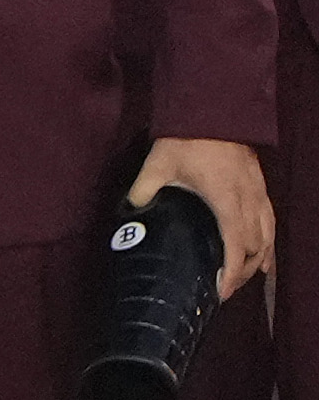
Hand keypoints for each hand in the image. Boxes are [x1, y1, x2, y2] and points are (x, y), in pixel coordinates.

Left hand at [129, 137, 273, 301]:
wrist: (212, 107)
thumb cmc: (186, 137)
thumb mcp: (158, 164)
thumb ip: (143, 190)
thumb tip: (130, 211)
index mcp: (226, 200)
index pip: (235, 246)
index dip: (231, 273)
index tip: (221, 292)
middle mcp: (248, 200)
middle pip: (256, 247)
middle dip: (243, 272)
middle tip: (225, 289)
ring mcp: (258, 192)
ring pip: (268, 235)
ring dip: (258, 259)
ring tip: (244, 277)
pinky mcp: (260, 184)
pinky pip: (271, 220)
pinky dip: (269, 241)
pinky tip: (265, 254)